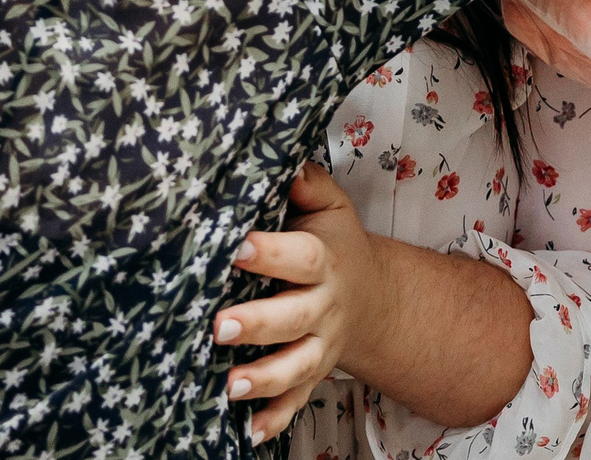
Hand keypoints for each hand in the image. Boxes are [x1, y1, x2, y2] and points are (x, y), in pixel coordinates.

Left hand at [215, 164, 389, 443]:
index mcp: (323, 261)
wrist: (372, 297)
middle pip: (292, 318)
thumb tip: (284, 157)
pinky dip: (275, 419)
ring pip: (296, 366)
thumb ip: (307, 184)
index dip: (270, 252)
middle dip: (256, 324)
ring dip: (264, 379)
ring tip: (230, 385)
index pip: (299, 256)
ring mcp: (319, 346)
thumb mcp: (332, 208)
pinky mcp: (312, 376)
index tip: (236, 246)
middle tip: (218, 326)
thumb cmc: (335, 245)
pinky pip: (296, 402)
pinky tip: (248, 432)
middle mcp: (323, 307)